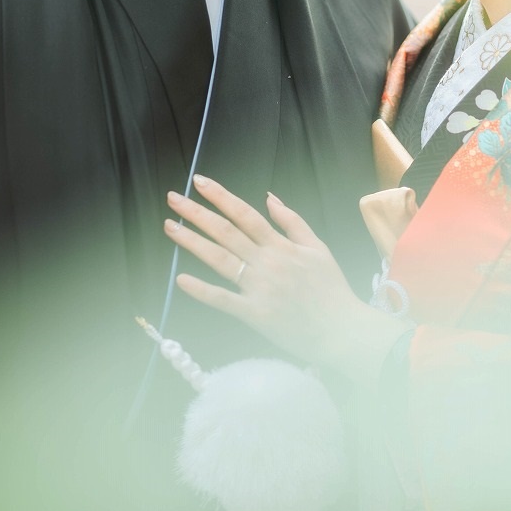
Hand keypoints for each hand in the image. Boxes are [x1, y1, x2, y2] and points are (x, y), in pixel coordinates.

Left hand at [165, 176, 410, 380]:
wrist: (341, 329)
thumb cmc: (330, 288)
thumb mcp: (318, 247)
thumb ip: (293, 221)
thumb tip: (269, 197)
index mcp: (281, 245)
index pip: (244, 213)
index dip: (220, 196)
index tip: (198, 181)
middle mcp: (266, 262)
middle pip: (226, 232)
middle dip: (197, 213)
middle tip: (172, 198)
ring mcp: (259, 288)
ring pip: (220, 259)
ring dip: (192, 242)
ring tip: (169, 227)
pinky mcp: (255, 314)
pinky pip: (224, 300)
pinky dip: (202, 290)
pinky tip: (181, 279)